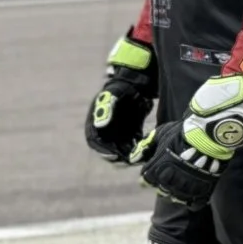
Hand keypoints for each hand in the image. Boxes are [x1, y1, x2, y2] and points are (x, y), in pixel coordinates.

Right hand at [85, 36, 155, 162]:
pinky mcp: (130, 131)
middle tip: (129, 160)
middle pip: (109, 149)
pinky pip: (132, 144)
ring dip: (129, 154)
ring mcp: (118, 131)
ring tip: (139, 157)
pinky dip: (138, 147)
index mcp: (96, 122)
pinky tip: (147, 149)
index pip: (95, 141)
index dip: (103, 151)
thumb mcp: (113, 95)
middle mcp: (106, 129)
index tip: (114, 156)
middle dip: (118, 156)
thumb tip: (100, 124)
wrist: (134, 83)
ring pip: (121, 148)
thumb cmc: (120, 88)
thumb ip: (106, 109)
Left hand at [136, 123, 222, 207]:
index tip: (152, 172)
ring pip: (177, 197)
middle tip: (169, 177)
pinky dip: (193, 200)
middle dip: (162, 184)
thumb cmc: (182, 133)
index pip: (146, 179)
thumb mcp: (160, 134)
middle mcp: (170, 180)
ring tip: (180, 185)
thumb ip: (145, 146)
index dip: (148, 176)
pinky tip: (193, 194)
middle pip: (161, 190)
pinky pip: (195, 202)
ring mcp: (187, 186)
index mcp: (158, 168)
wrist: (209, 135)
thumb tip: (133, 158)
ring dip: (177, 192)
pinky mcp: (202, 188)